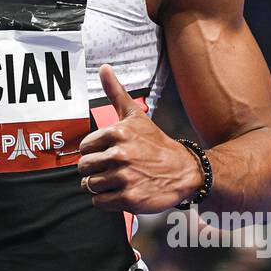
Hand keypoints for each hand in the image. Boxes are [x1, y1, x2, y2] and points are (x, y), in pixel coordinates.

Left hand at [77, 64, 200, 213]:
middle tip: (112, 168)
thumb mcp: (135, 116)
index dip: (95, 152)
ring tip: (117, 180)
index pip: (84, 148)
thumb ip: (116, 92)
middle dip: (95, 170)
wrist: (185, 171)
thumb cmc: (156, 143)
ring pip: (90, 185)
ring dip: (100, 185)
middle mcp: (119, 154)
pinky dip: (106, 200)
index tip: (108, 153)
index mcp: (116, 133)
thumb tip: (103, 68)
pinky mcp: (128, 198)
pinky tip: (120, 192)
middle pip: (84, 168)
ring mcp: (124, 177)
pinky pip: (99, 202)